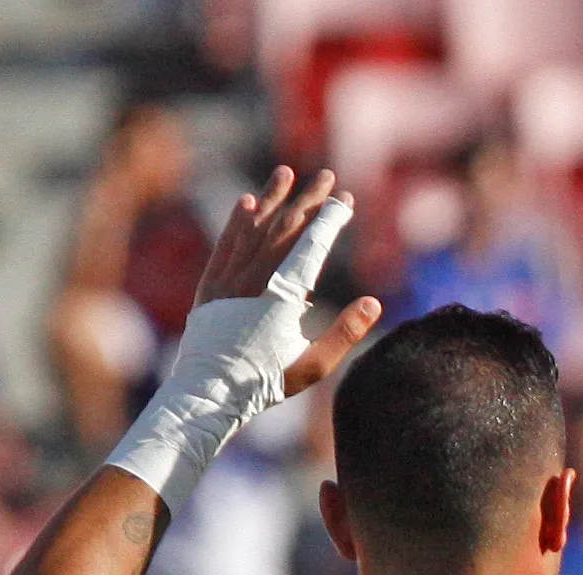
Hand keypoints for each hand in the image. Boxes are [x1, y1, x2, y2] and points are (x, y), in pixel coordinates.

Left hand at [194, 167, 380, 393]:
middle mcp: (255, 279)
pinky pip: (226, 244)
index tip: (345, 200)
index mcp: (283, 296)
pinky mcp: (210, 286)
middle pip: (286, 229)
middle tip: (327, 176)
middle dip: (308, 200)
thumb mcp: (314, 366)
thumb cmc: (267, 383)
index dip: (330, 220)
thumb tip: (373, 302)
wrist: (209, 394)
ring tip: (286, 172)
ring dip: (272, 199)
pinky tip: (247, 203)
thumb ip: (345, 333)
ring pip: (254, 229)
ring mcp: (229, 279)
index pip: (312, 246)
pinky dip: (238, 222)